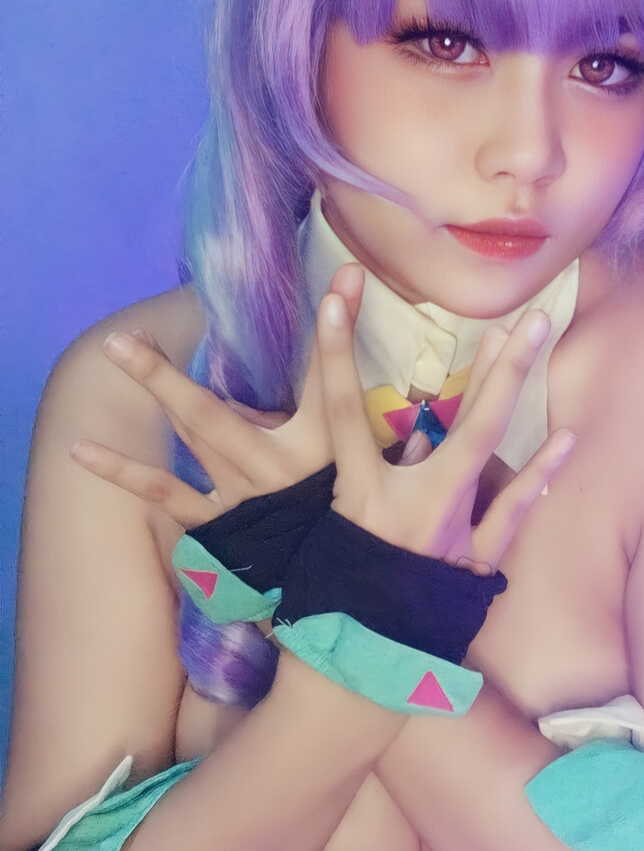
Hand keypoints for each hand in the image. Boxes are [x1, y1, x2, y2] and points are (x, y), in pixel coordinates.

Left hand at [68, 265, 364, 528]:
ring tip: (118, 348)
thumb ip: (346, 372)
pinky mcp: (216, 520)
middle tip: (127, 334)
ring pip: (191, 433)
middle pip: (214, 412)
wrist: (335, 571)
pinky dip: (123, 471)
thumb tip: (352, 291)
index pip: (330, 383)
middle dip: (171, 372)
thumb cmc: (344, 496)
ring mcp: (239, 495)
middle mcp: (270, 469)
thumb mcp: (357, 443)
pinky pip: (164, 494)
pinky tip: (79, 449)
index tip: (342, 280)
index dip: (337, 339)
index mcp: (317, 447)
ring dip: (158, 389)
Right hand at [316, 286, 576, 569]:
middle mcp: (409, 508)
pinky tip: (567, 439)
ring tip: (534, 333)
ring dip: (512, 388)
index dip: (332, 350)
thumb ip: (339, 477)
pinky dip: (539, 475)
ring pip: (489, 448)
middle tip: (522, 311)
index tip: (336, 294)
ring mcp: (450, 532)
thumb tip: (363, 432)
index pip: (340, 408)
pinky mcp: (472, 559)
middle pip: (459, 423)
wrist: (354, 670)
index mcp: (356, 497)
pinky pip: (513, 511)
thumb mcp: (320, 529)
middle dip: (491, 364)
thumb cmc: (329, 597)